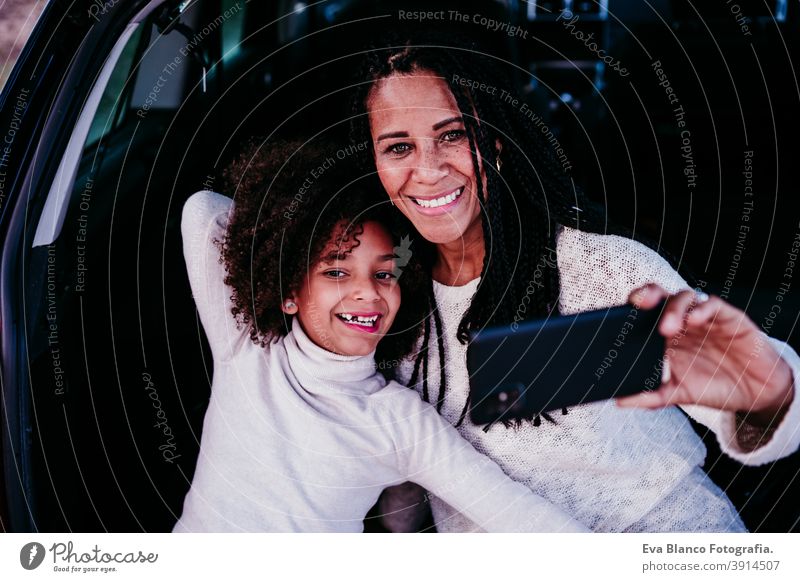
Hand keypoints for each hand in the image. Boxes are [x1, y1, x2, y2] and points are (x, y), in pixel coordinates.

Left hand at [616, 284, 794, 427]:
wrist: (753, 392)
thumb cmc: (711, 385)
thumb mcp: (678, 393)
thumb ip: (651, 396)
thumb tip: (620, 401)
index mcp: (663, 335)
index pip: (642, 312)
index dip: (629, 309)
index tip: (613, 316)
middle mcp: (681, 321)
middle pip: (659, 297)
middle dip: (647, 295)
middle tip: (639, 305)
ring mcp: (704, 318)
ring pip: (684, 297)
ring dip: (674, 309)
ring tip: (668, 328)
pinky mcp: (729, 318)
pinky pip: (713, 305)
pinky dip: (703, 310)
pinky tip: (695, 320)